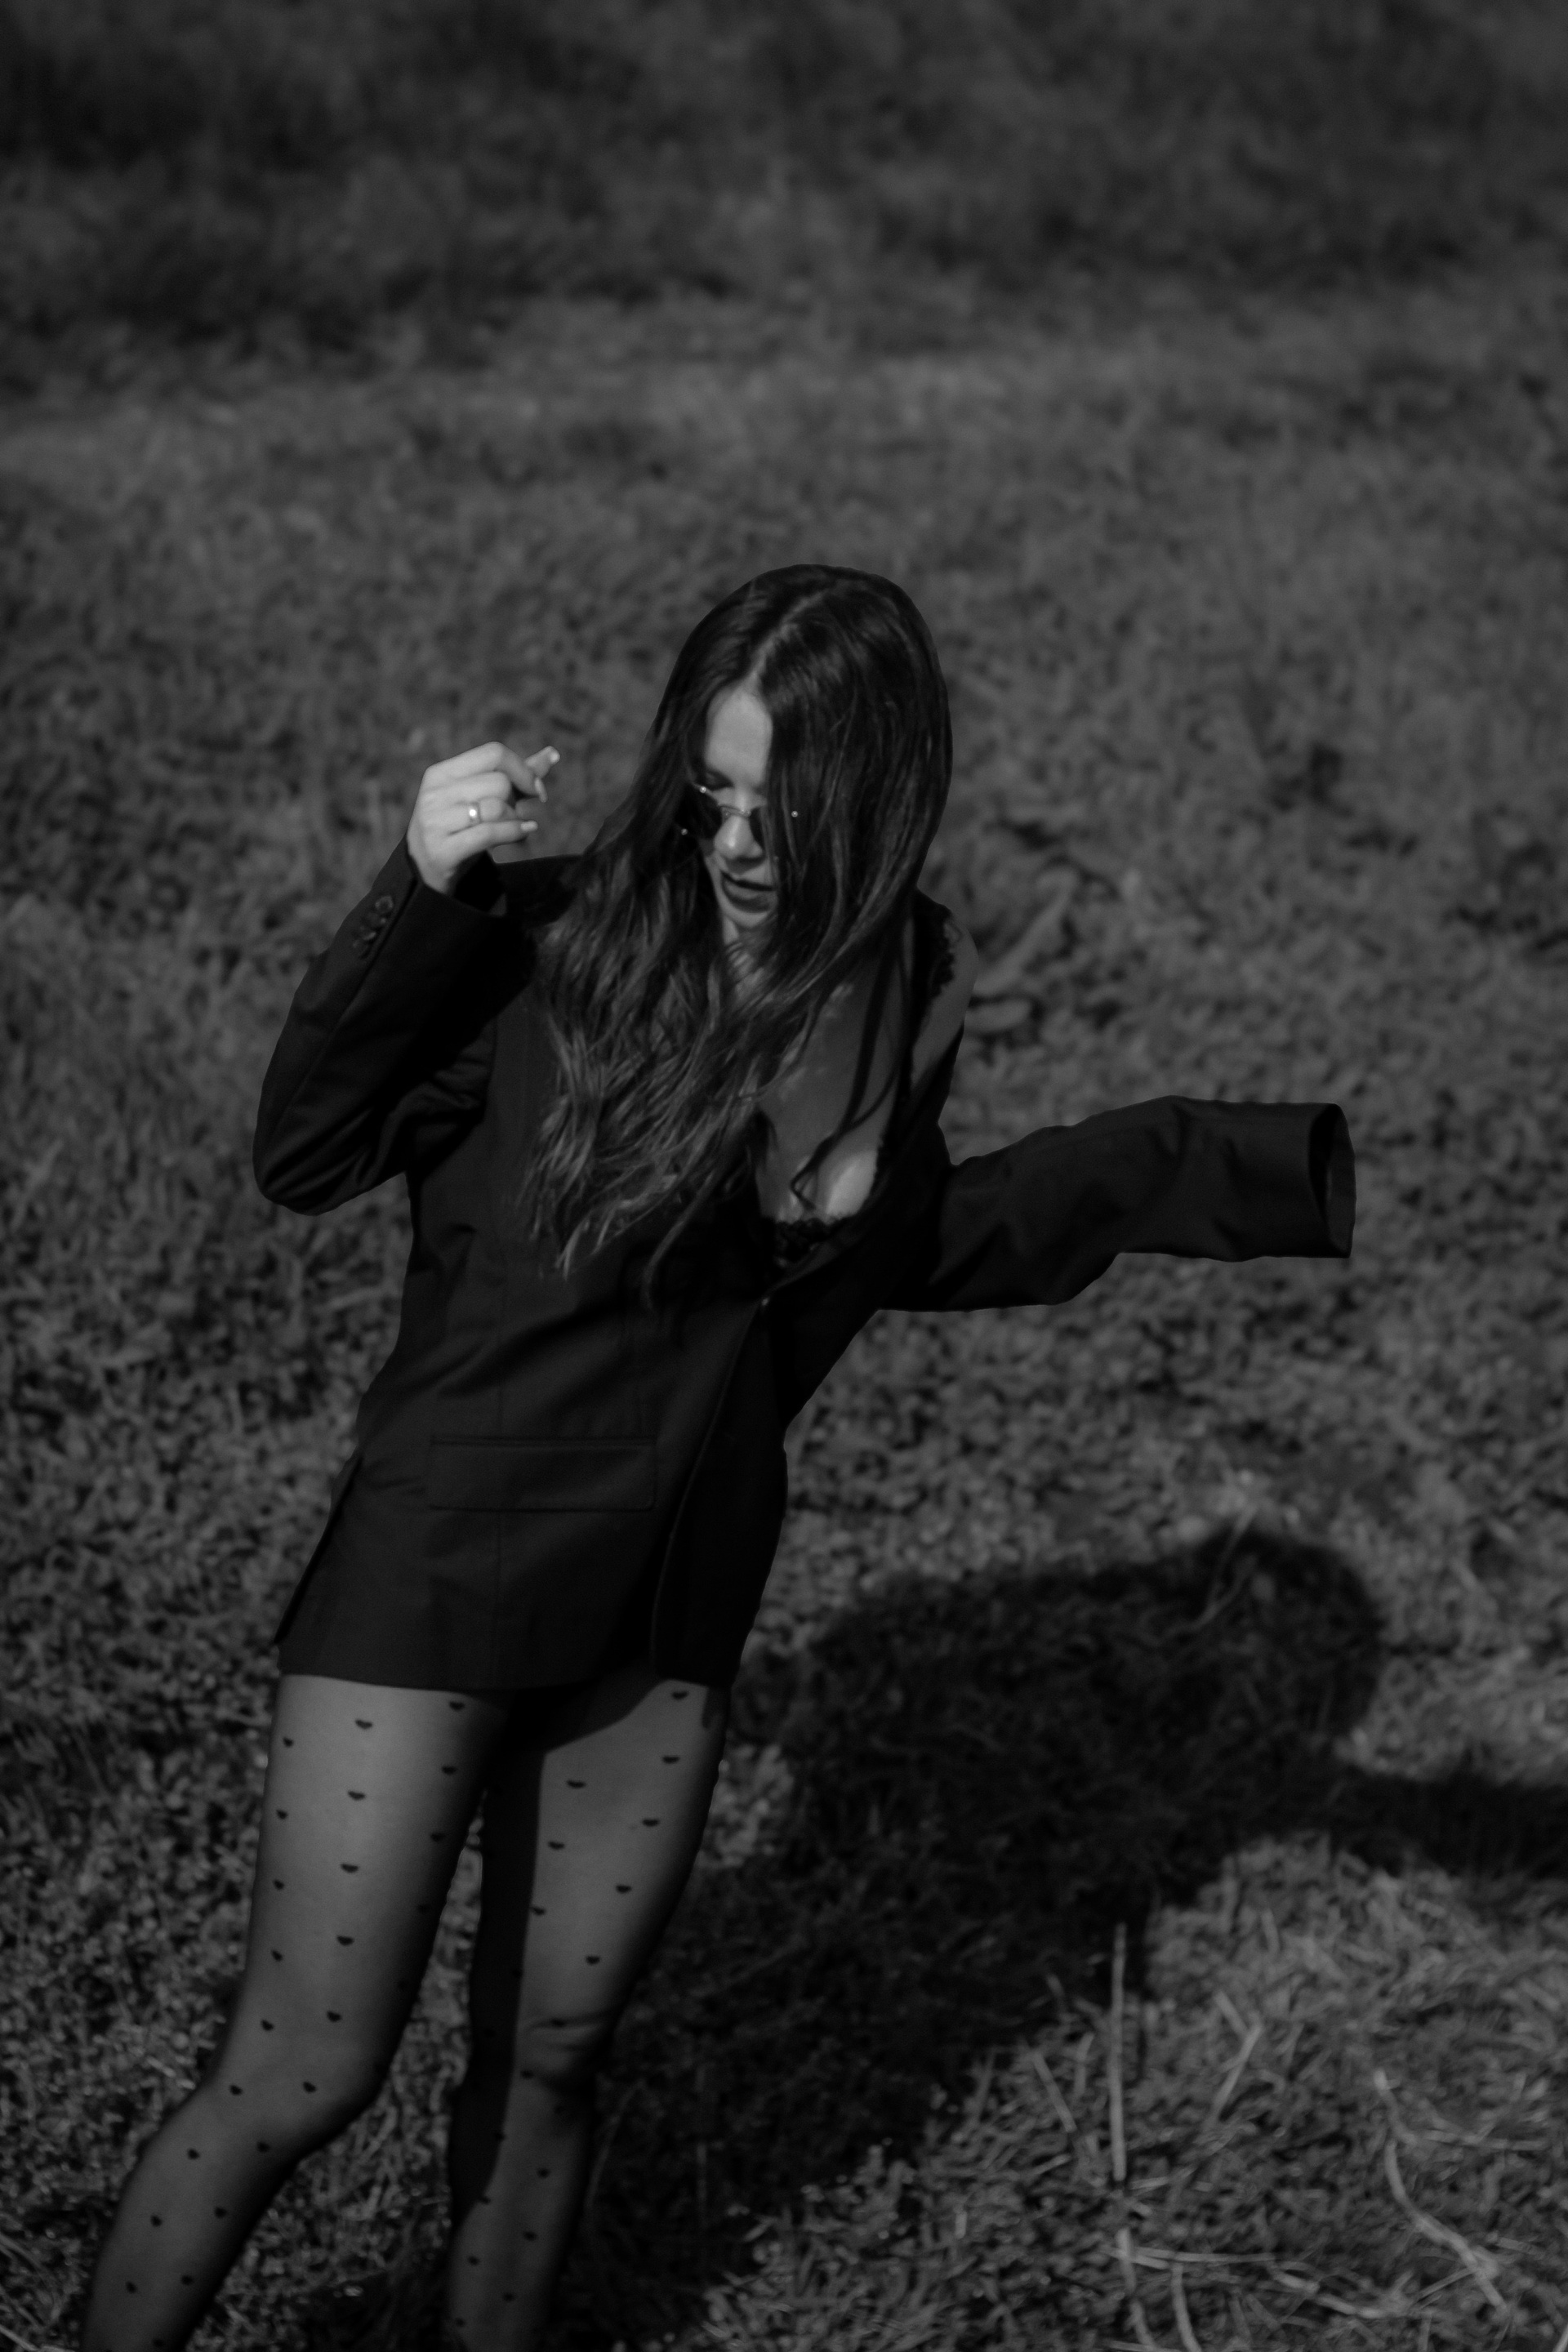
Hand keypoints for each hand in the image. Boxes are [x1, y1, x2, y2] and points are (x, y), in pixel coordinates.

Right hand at [405, 741, 556, 894]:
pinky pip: (489, 834)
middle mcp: (434, 794)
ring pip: (496, 807)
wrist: (425, 872)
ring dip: (515, 818)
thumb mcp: (481, 797)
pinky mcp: (442, 850)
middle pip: (499, 782)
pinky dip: (514, 833)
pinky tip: (524, 832)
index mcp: (441, 773)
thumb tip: (553, 754)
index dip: (523, 770)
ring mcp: (434, 822)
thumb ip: (516, 776)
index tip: (536, 789)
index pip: (493, 754)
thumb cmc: (461, 828)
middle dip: (517, 798)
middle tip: (516, 812)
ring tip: (516, 825)